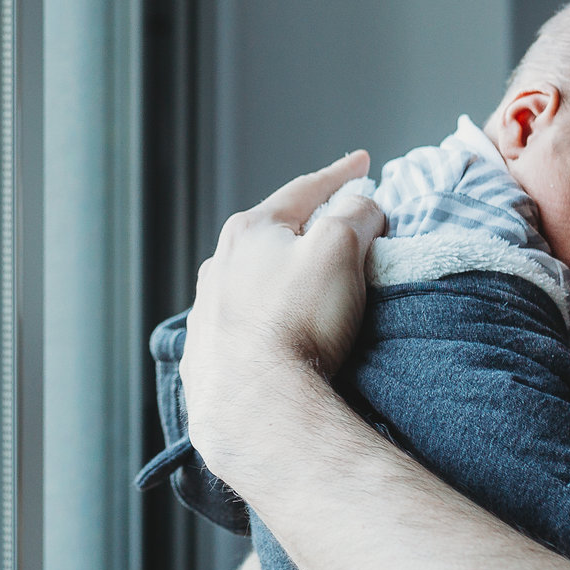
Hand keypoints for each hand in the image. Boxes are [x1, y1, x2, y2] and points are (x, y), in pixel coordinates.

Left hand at [180, 153, 382, 482]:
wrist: (254, 404)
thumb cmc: (296, 322)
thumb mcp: (340, 248)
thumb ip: (356, 214)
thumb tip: (362, 207)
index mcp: (249, 232)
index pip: (303, 190)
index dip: (339, 176)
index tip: (361, 164)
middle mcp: (218, 267)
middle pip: (272, 236)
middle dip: (306, 230)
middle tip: (338, 230)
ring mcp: (207, 313)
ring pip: (252, 282)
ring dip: (281, 278)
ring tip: (309, 290)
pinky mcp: (207, 357)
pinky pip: (243, 326)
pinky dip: (266, 320)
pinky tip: (279, 335)